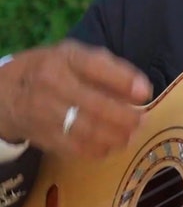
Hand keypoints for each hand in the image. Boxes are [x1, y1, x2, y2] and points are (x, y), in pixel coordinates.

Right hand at [0, 40, 151, 158]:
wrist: (6, 94)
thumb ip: (107, 68)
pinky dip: (100, 149)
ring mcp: (47, 112)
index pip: (96, 66)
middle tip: (142, 120)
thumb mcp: (74, 56)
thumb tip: (141, 90)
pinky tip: (112, 145)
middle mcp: (54, 83)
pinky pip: (77, 148)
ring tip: (131, 135)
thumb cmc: (51, 69)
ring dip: (116, 136)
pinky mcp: (45, 136)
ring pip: (88, 131)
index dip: (123, 80)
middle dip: (125, 117)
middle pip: (96, 105)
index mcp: (65, 58)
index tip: (146, 92)